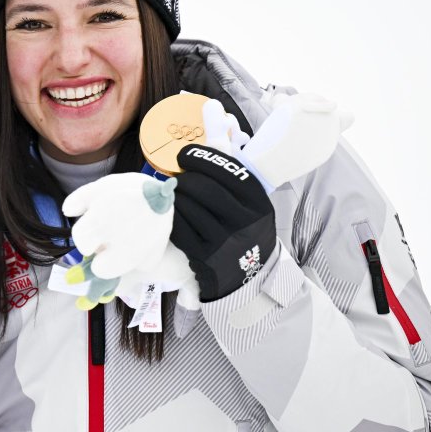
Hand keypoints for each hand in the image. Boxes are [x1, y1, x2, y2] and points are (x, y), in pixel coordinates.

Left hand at [169, 145, 276, 301]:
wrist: (250, 278)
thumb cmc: (248, 234)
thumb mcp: (254, 209)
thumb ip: (235, 184)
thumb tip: (206, 153)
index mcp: (258, 204)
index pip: (229, 171)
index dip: (202, 158)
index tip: (185, 155)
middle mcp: (244, 222)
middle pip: (206, 189)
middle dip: (185, 179)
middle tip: (177, 179)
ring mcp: (224, 242)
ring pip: (189, 208)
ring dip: (174, 197)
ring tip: (172, 194)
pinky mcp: (205, 258)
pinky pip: (180, 230)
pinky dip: (171, 217)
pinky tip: (171, 213)